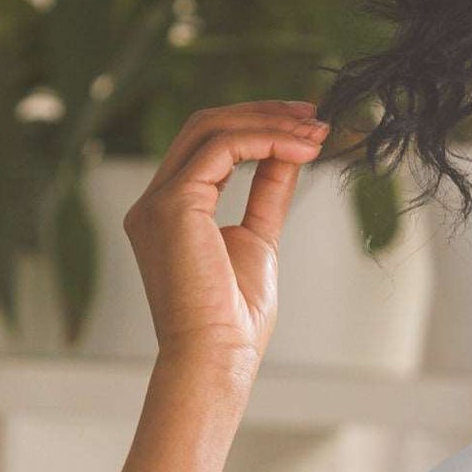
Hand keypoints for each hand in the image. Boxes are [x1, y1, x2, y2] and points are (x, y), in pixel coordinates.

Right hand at [121, 100, 330, 368]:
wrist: (216, 357)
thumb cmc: (234, 319)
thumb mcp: (258, 240)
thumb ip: (266, 194)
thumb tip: (290, 154)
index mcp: (170, 211)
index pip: (209, 147)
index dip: (258, 127)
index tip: (305, 126)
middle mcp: (154, 201)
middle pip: (205, 127)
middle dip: (264, 114)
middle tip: (315, 114)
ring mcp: (157, 200)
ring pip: (211, 129)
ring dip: (270, 123)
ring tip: (317, 130)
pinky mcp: (172, 204)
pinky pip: (221, 148)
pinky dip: (266, 141)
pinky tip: (302, 149)